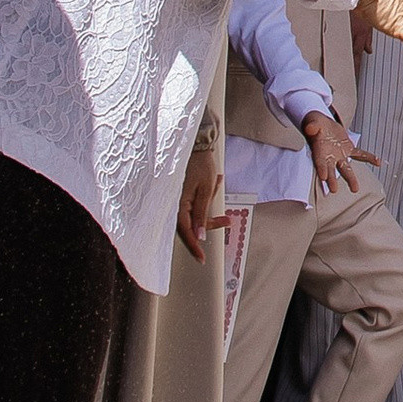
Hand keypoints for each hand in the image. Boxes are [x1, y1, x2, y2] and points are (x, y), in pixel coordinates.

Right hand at [175, 130, 221, 261]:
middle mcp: (175, 204)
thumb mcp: (205, 190)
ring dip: (210, 202)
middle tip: (227, 220)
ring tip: (216, 181)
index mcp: (178, 204)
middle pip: (192, 223)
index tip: (202, 259)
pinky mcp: (182, 193)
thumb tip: (199, 235)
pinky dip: (206, 194)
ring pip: (195, 211)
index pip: (186, 232)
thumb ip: (201, 213)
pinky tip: (214, 179)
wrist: (196, 142)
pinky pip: (195, 200)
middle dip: (210, 221)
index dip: (195, 246)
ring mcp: (178, 198)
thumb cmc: (200, 164)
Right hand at [302, 108, 372, 195]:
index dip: (321, 168)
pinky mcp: (348, 149)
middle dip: (333, 180)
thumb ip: (312, 126)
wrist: (322, 125)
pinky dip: (368, 158)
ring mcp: (339, 155)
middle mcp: (329, 157)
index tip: (323, 177)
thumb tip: (311, 128)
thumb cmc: (315, 125)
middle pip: (331, 170)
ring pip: (346, 168)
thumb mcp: (313, 123)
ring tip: (355, 189)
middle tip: (334, 190)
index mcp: (319, 152)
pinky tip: (377, 162)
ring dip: (351, 178)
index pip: (319, 162)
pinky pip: (359, 154)